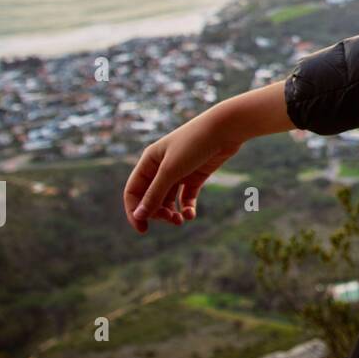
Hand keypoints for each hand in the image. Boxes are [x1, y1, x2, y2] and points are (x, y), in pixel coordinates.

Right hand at [123, 104, 245, 233]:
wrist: (225, 129)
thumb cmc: (194, 144)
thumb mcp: (171, 170)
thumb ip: (154, 194)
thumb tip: (138, 215)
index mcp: (149, 161)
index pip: (133, 191)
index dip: (134, 211)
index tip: (143, 228)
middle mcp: (161, 167)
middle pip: (151, 198)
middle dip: (157, 212)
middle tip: (170, 220)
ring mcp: (179, 171)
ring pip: (168, 199)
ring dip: (171, 213)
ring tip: (180, 221)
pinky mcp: (196, 175)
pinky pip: (186, 197)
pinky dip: (187, 207)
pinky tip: (191, 215)